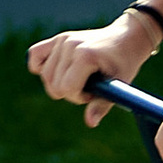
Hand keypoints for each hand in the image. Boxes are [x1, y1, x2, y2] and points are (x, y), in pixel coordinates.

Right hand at [25, 13, 149, 121]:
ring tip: (80, 76)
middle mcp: (70, 45)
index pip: (66, 88)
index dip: (79, 97)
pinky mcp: (57, 39)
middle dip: (71, 92)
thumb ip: (102, 105)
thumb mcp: (119, 86)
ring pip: (45, 75)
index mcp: (85, 56)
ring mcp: (62, 40)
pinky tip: (56, 71)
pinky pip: (35, 55)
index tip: (95, 91)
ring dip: (60, 83)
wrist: (126, 38)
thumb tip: (90, 123)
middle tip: (89, 84)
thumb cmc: (124, 63)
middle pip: (54, 85)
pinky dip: (40, 67)